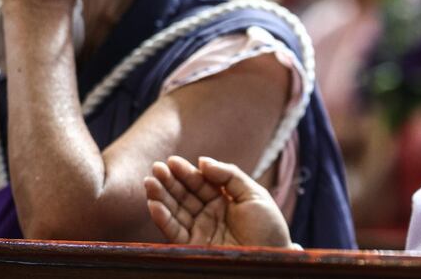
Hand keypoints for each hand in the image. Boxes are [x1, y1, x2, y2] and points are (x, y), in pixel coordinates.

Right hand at [145, 156, 292, 247]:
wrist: (271, 260)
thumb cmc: (268, 227)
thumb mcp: (254, 194)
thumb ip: (229, 175)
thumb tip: (202, 161)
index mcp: (224, 200)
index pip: (201, 183)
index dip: (186, 172)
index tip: (172, 161)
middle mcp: (209, 214)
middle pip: (185, 195)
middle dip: (170, 182)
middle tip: (156, 168)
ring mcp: (200, 230)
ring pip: (176, 211)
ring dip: (161, 197)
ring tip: (149, 183)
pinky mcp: (193, 248)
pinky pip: (174, 231)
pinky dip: (163, 218)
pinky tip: (154, 204)